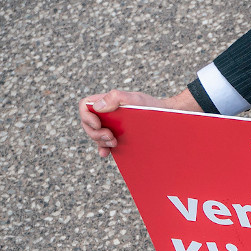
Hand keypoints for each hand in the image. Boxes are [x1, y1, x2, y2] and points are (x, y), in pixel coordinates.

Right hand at [78, 88, 200, 157]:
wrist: (166, 118)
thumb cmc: (150, 106)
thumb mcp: (136, 99)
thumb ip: (116, 97)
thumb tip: (97, 106)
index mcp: (106, 102)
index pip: (85, 106)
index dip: (86, 116)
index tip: (98, 124)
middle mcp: (105, 114)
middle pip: (87, 124)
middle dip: (95, 133)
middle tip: (110, 136)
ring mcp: (109, 125)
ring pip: (94, 135)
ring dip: (100, 141)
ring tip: (114, 142)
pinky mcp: (116, 136)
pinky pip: (103, 144)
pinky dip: (103, 149)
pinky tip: (107, 153)